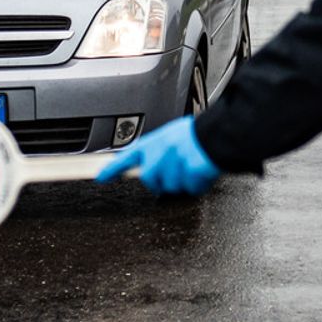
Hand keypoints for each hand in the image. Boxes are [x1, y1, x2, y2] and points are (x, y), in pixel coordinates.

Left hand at [97, 115, 220, 195]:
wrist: (219, 134)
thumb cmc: (200, 133)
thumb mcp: (175, 135)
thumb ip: (162, 149)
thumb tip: (159, 164)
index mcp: (155, 141)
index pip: (127, 157)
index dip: (112, 168)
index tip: (102, 177)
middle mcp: (159, 153)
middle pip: (150, 179)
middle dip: (162, 180)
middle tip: (178, 171)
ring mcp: (172, 165)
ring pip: (171, 186)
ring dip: (184, 181)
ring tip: (194, 166)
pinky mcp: (186, 174)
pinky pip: (190, 188)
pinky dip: (199, 184)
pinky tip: (203, 171)